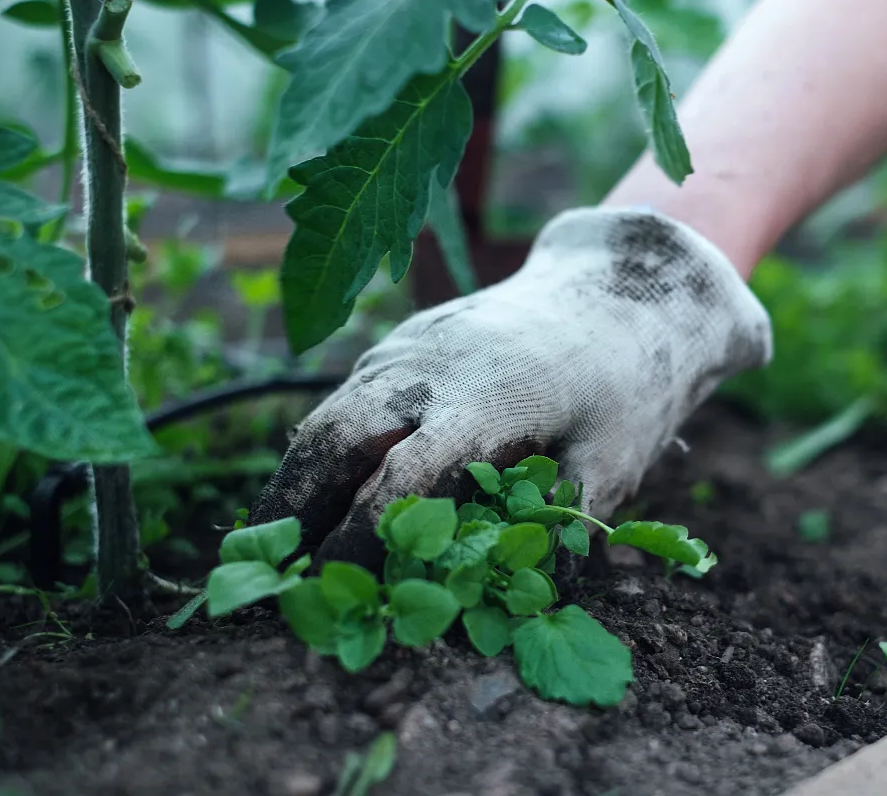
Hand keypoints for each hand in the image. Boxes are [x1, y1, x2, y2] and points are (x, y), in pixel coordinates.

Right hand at [249, 207, 771, 569]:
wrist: (624, 288)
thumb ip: (562, 526)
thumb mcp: (614, 460)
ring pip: (329, 413)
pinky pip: (347, 397)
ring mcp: (411, 349)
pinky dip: (320, 448)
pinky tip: (311, 492)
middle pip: (335, 435)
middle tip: (259, 568)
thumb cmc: (627, 383)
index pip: (402, 475)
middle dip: (290, 505)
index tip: (336, 585)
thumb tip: (521, 598)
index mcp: (483, 398)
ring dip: (293, 477)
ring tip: (266, 542)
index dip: (363, 536)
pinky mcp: (407, 344)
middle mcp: (430, 367)